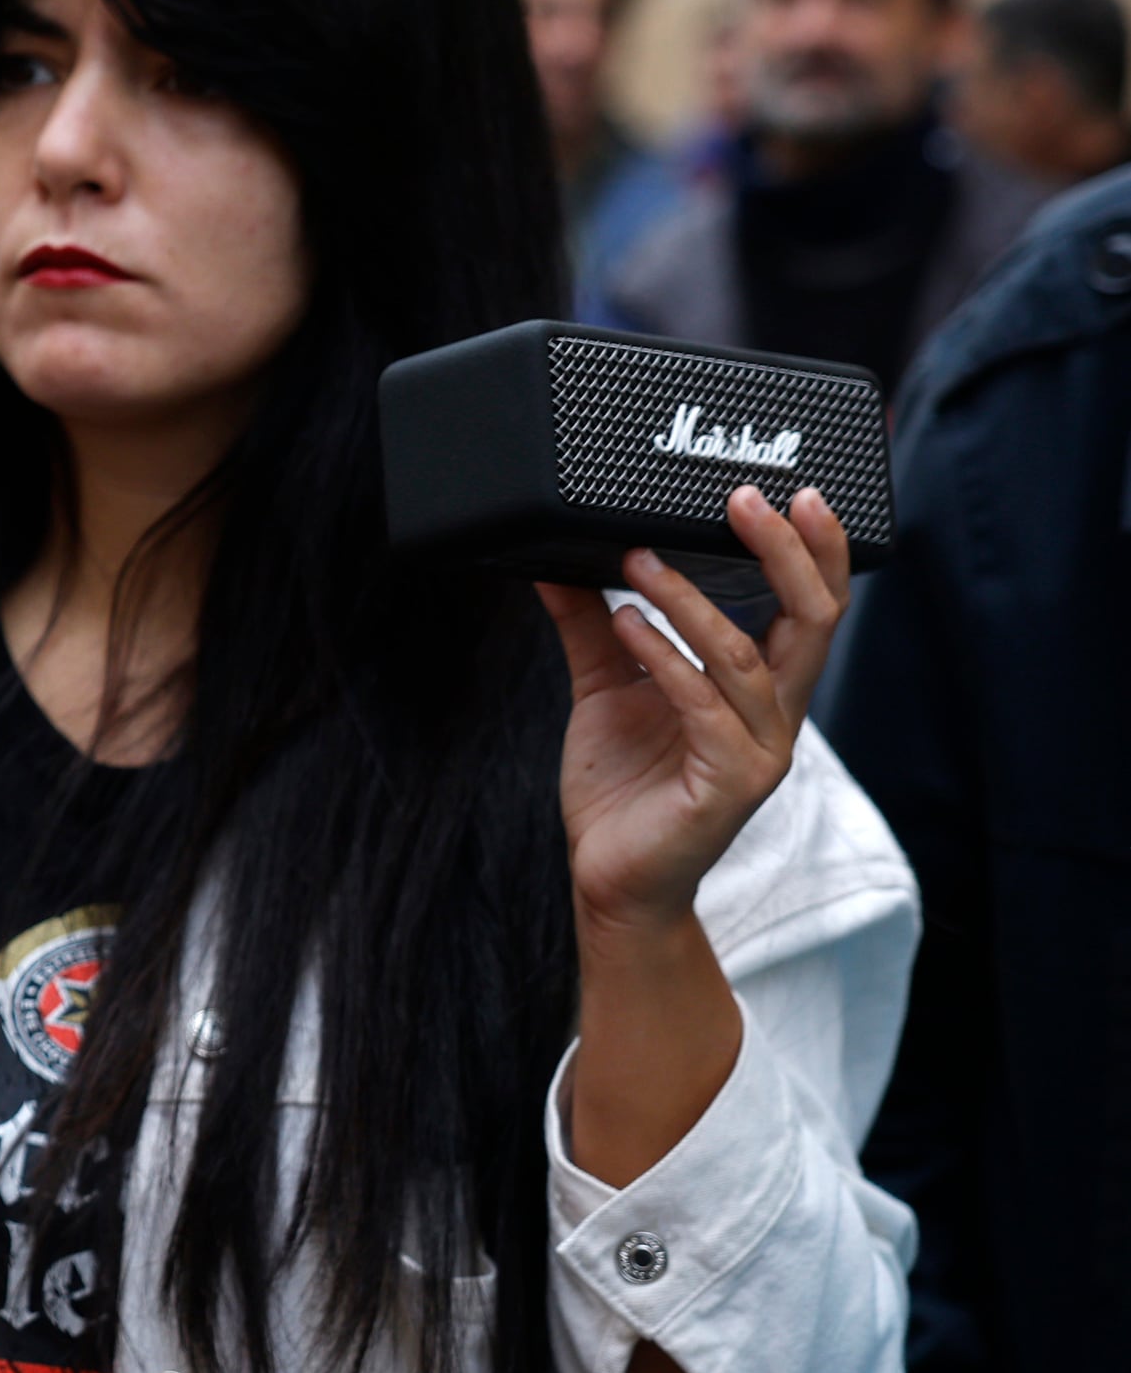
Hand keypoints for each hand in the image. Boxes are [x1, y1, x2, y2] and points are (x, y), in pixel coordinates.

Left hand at [537, 485, 851, 943]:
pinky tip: (625, 625)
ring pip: (747, 657)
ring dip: (690, 602)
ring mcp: (759, 751)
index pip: (812, 605)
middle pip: (814, 618)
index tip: (793, 492)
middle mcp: (776, 716)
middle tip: (745, 500)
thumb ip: (592, 624)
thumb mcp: (605, 686)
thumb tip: (558, 561)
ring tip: (638, 563)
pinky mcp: (729, 785)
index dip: (812, 549)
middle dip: (786, 553)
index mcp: (760, 688)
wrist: (611, 880)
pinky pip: (703, 706)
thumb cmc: (622, 787)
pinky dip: (664, 657)